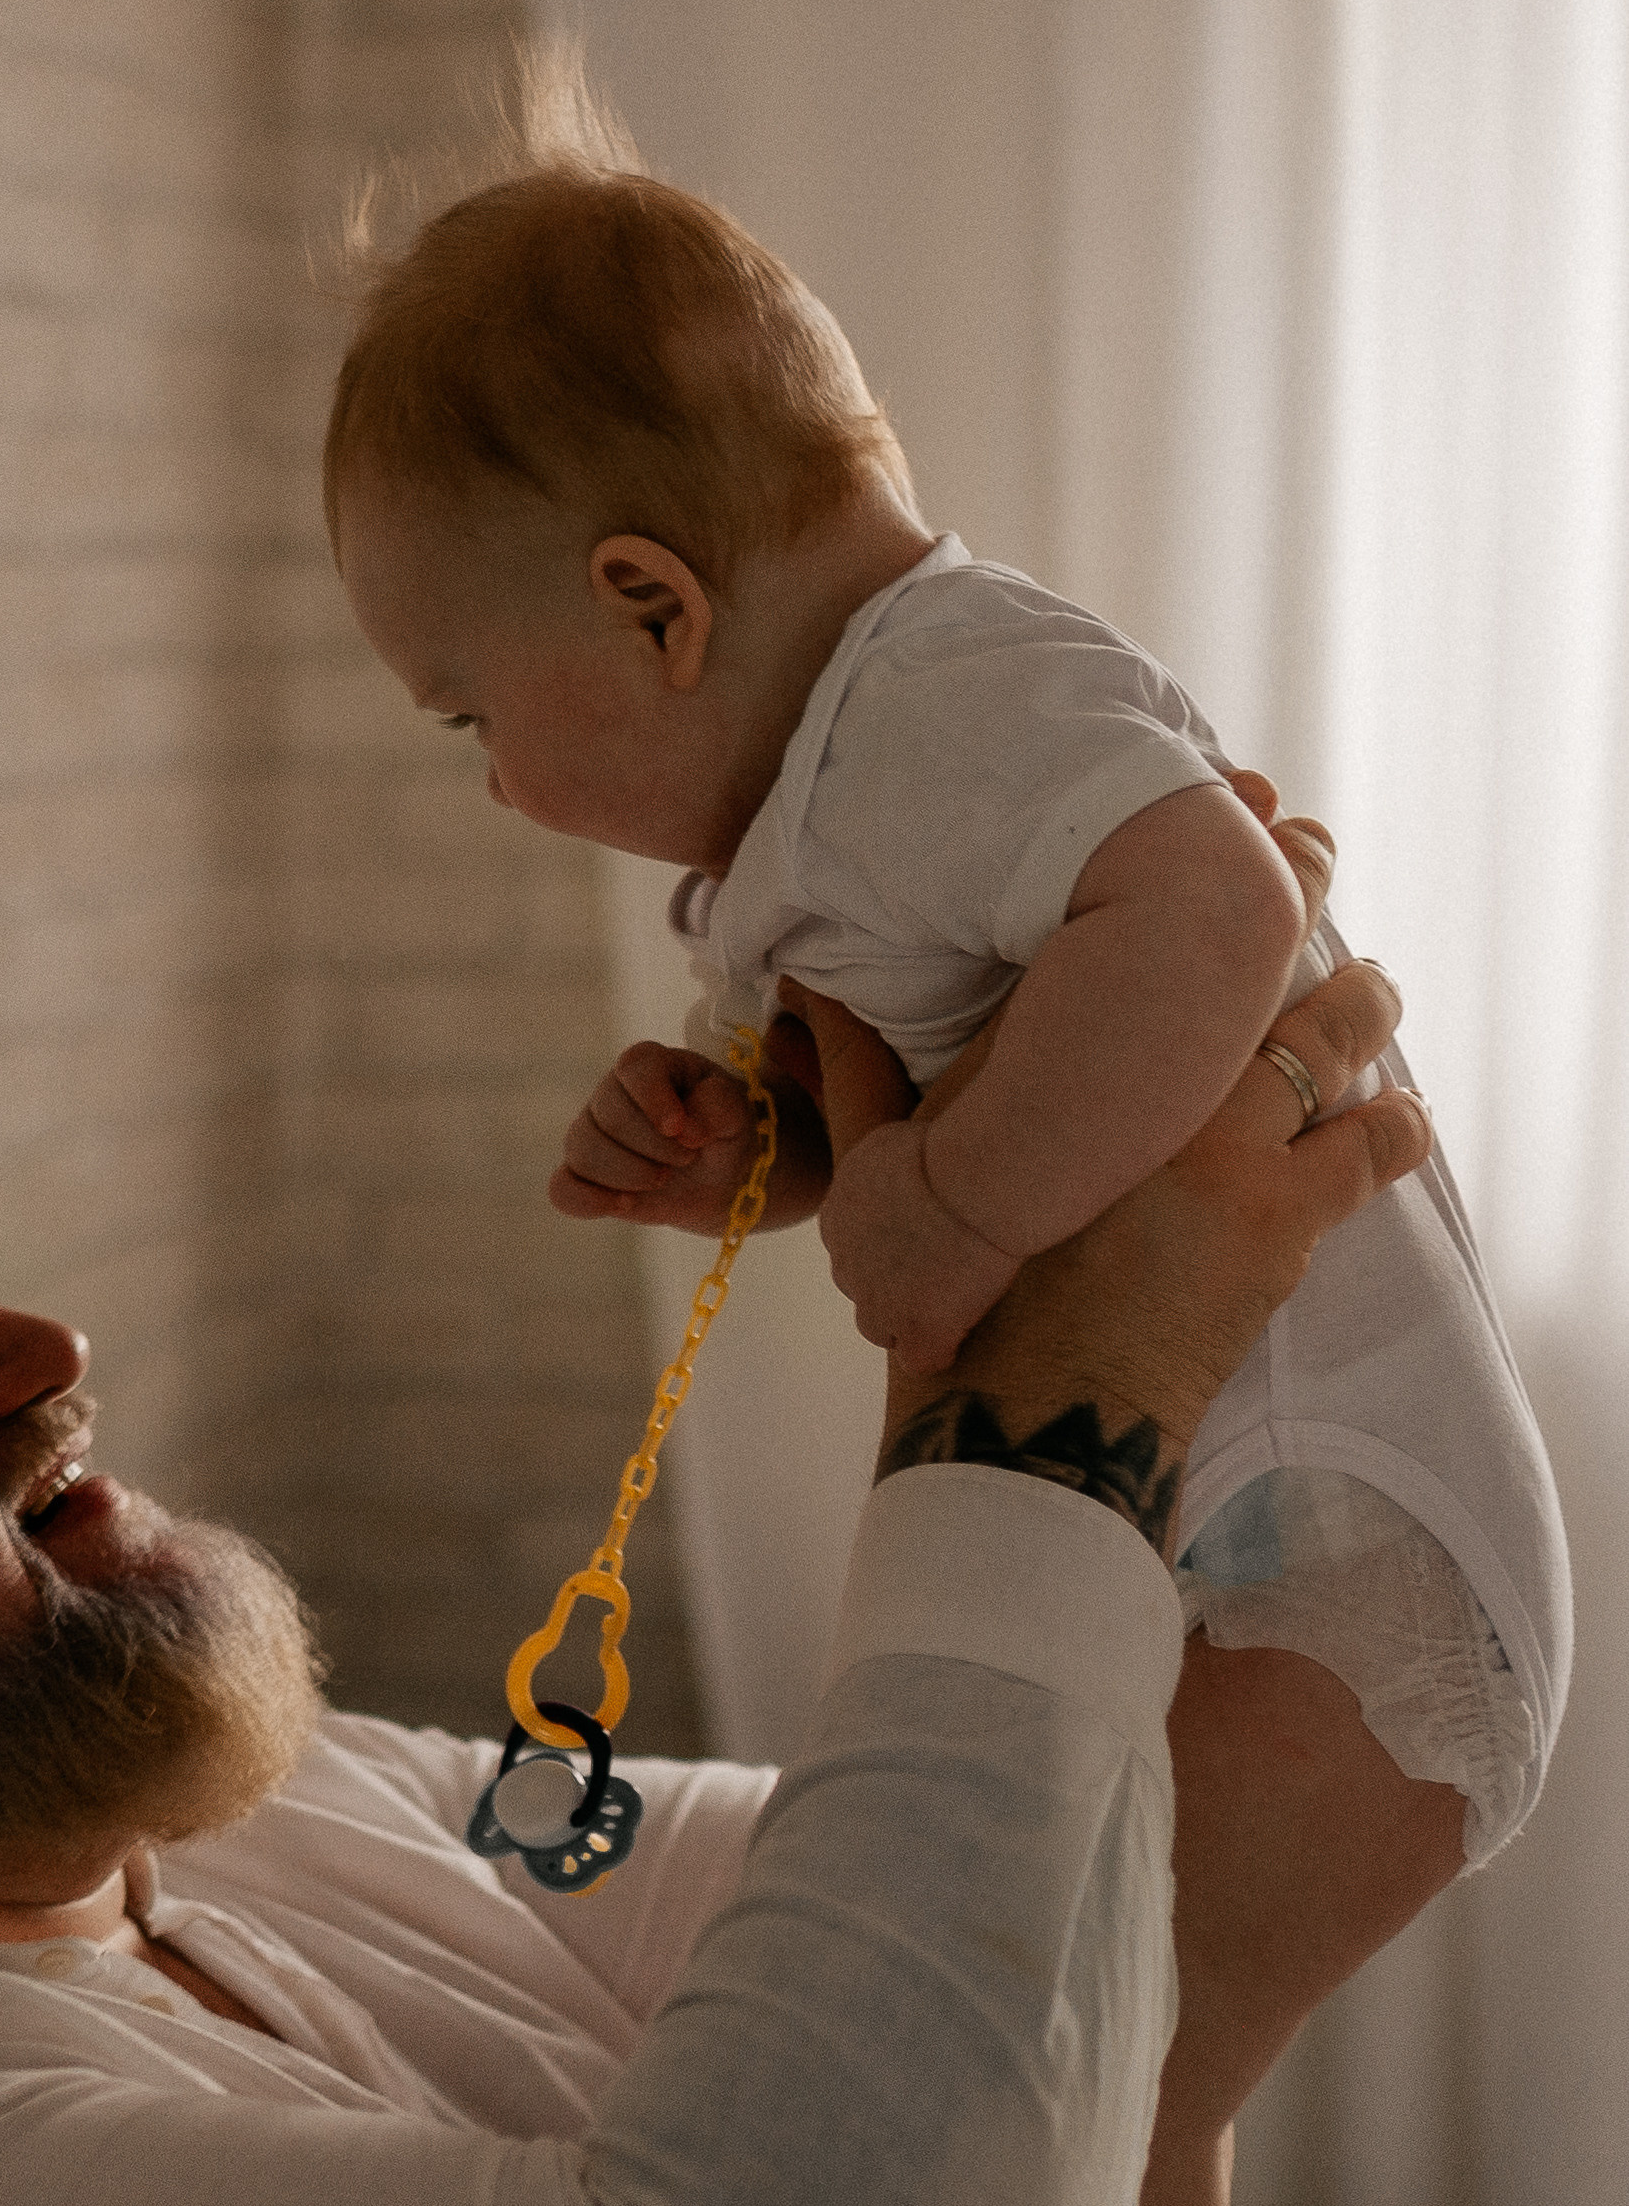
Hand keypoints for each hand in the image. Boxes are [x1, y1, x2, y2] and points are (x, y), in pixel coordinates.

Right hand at [549, 1038, 831, 1234]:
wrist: (724, 1177)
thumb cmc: (725, 1132)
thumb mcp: (737, 1113)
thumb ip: (718, 1106)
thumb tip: (685, 1128)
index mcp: (650, 1066)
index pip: (635, 1067)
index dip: (654, 1099)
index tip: (683, 1132)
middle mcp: (612, 1094)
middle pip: (609, 1116)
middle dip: (654, 1147)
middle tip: (688, 1158)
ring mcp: (592, 1134)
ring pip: (582, 1151)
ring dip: (629, 1174)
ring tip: (664, 1180)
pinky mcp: (585, 1176)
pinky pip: (562, 1189)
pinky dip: (587, 1201)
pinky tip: (625, 1205)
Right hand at [784, 815, 1428, 1549]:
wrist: (1018, 1410)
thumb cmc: (942, 1297)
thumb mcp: (882, 1170)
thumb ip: (851, 1071)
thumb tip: (804, 987)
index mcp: (1056, 1053)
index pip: (1127, 923)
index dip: (1194, 843)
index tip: (1231, 796)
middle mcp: (1150, 1080)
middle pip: (1247, 948)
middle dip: (1283, 877)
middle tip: (1301, 837)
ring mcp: (1226, 1144)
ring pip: (1325, 1035)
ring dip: (1354, 1000)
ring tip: (1371, 982)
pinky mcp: (1280, 1214)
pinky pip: (1364, 1150)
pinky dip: (1389, 1127)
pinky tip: (1402, 1114)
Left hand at [814, 1119, 1019, 1371]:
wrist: (973, 1182)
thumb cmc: (945, 1148)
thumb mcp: (891, 1144)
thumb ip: (882, 1170)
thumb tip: (894, 1170)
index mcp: (837, 1214)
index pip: (851, 1246)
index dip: (887, 1246)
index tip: (920, 1237)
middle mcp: (844, 1262)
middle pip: (860, 1287)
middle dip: (891, 1282)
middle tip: (939, 1266)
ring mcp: (877, 1302)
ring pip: (880, 1328)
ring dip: (907, 1321)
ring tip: (949, 1306)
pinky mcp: (916, 1330)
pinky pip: (919, 1359)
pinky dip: (938, 1350)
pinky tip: (960, 1336)